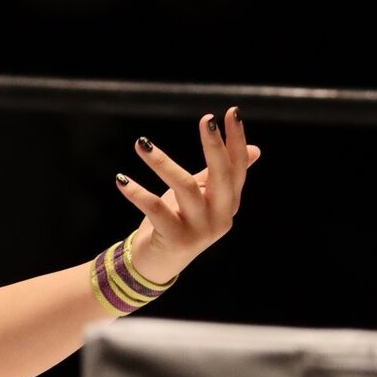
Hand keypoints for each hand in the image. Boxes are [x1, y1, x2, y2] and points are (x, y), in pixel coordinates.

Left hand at [115, 107, 260, 282]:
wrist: (156, 264)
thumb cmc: (178, 222)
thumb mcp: (202, 197)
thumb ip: (220, 174)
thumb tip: (256, 149)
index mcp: (228, 203)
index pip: (237, 168)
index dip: (236, 141)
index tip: (231, 112)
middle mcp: (221, 217)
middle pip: (222, 176)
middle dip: (214, 146)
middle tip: (206, 120)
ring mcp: (200, 230)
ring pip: (184, 188)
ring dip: (161, 163)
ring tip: (141, 143)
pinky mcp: (176, 239)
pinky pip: (155, 210)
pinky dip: (137, 193)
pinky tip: (120, 179)